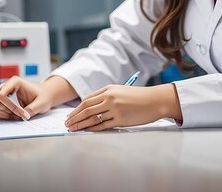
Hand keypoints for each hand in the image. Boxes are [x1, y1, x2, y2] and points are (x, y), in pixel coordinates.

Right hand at [0, 76, 52, 119]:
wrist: (43, 97)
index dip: (10, 107)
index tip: (22, 114)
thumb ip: (33, 109)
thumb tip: (24, 117)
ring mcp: (2, 92)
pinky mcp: (1, 100)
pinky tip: (11, 116)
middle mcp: (6, 85)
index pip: (2, 95)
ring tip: (15, 116)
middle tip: (17, 115)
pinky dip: (0, 115)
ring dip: (1, 113)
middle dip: (4, 110)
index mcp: (15, 81)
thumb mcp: (42, 103)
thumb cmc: (43, 97)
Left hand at [64, 84, 180, 131]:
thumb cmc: (138, 96)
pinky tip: (86, 132)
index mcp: (108, 89)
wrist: (154, 100)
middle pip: (86, 109)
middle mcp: (110, 98)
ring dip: (80, 125)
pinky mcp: (120, 119)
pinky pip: (102, 125)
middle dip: (74, 117)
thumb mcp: (120, 91)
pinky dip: (92, 129)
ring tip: (72, 129)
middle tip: (67, 124)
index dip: (76, 109)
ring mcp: (115, 109)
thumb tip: (90, 106)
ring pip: (92, 118)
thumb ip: (106, 96)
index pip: (87, 100)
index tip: (70, 115)